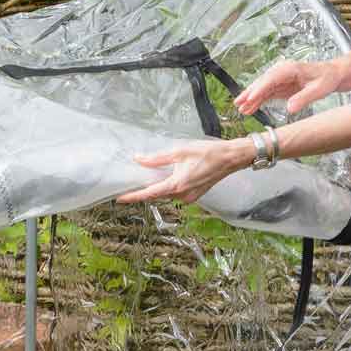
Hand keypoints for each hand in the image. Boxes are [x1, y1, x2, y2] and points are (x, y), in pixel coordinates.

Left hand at [117, 138, 248, 205]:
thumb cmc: (207, 152)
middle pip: (157, 194)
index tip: (120, 198)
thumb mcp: (179, 151)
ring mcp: (189, 198)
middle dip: (145, 189)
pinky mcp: (194, 196)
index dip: (133, 196)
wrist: (230, 158)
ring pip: (167, 194)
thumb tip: (139, 160)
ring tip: (150, 176)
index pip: (149, 194)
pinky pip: (176, 194)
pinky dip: (169, 187)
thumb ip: (157, 159)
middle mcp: (182, 195)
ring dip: (159, 187)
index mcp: (177, 185)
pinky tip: (168, 176)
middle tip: (132, 181)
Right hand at [234, 58, 341, 117]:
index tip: (250, 98)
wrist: (332, 75)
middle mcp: (282, 71)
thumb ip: (304, 98)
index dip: (260, 89)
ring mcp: (279, 79)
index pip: (271, 79)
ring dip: (251, 99)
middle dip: (249, 94)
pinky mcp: (279, 86)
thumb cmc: (327, 79)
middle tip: (238, 104)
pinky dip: (257, 101)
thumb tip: (290, 109)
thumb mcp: (319, 89)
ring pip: (261, 89)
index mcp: (290, 69)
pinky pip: (265, 94)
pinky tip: (249, 109)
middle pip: (262, 82)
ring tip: (241, 109)